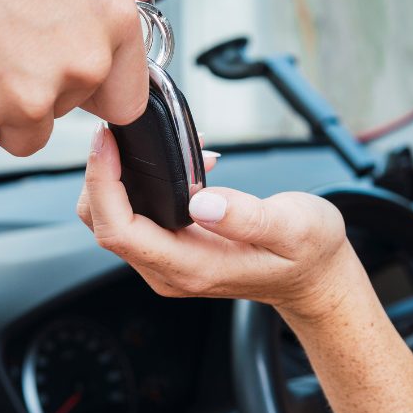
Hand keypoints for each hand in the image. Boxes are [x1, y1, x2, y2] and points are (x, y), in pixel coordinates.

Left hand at [76, 124, 351, 319]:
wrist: (312, 279)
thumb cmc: (306, 255)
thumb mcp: (293, 228)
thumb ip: (247, 217)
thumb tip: (201, 202)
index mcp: (193, 267)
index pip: (120, 230)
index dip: (103, 184)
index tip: (107, 142)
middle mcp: (170, 270)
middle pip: (104, 225)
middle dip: (100, 177)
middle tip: (119, 132)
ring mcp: (167, 263)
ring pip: (113, 221)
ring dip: (118, 178)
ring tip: (152, 143)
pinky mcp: (171, 250)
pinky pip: (136, 217)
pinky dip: (138, 184)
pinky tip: (176, 161)